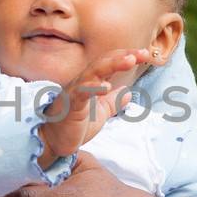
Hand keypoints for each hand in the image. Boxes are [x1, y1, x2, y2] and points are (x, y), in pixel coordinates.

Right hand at [37, 48, 151, 165]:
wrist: (51, 142)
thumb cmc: (72, 126)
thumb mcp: (99, 114)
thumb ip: (112, 102)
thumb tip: (128, 93)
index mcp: (90, 84)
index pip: (109, 64)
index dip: (126, 57)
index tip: (145, 54)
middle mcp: (82, 83)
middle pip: (104, 62)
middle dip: (124, 56)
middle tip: (143, 53)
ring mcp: (75, 93)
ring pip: (93, 73)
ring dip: (112, 65)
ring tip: (129, 61)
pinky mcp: (70, 106)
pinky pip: (82, 94)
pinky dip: (94, 88)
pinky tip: (107, 87)